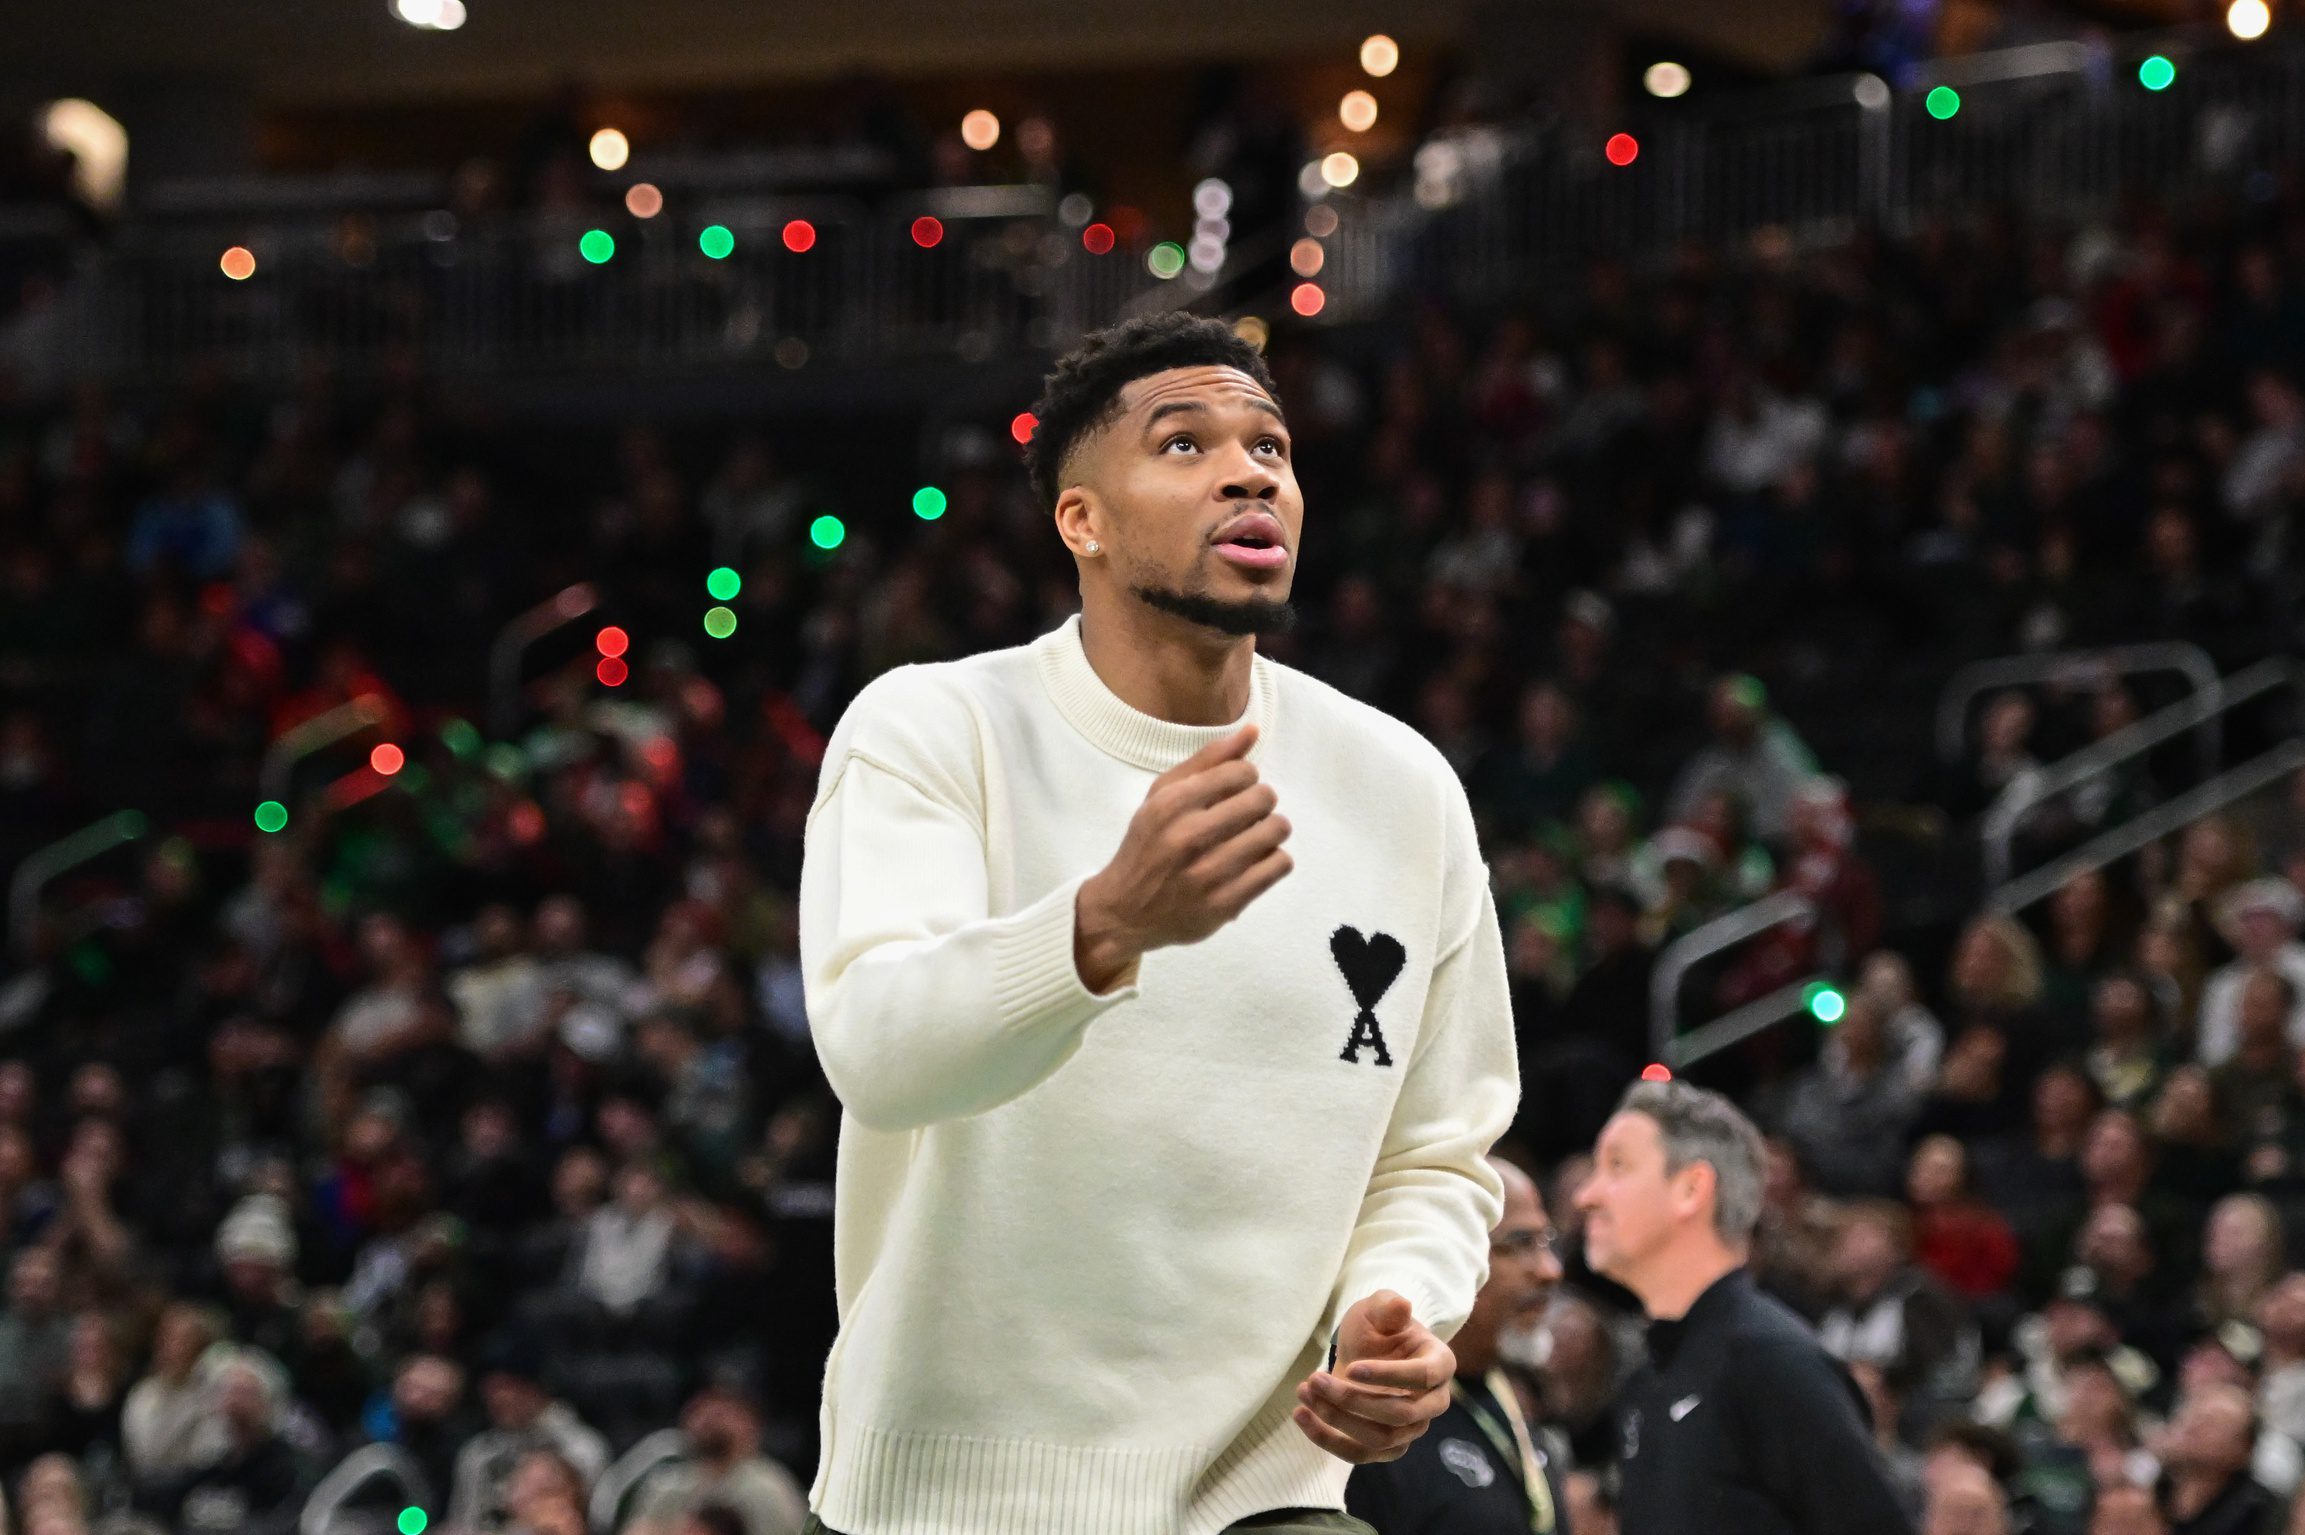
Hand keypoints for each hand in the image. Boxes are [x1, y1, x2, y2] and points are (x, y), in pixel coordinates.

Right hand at [1074, 724, 1291, 991]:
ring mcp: (1209, 874)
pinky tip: (1256, 861)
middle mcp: (1189, 837)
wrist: (1126, 911)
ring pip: (1276, 831)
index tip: (1236, 790)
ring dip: (1271, 830)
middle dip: (1261, 801)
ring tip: (1255, 836)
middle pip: (1263, 799)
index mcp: (1171, 805)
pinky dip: (1274, 860)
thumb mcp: (1163, 796)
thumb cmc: (1148, 845)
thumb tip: (1252, 731)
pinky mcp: (1226, 904)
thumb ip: (1207, 761)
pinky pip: (1279, 865)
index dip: (1246, 777)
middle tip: (1247, 814)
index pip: (1241, 772)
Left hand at [1293, 1290, 1452, 1463]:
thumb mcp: (1378, 1308)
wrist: (1365, 1351)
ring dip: (1337, 1419)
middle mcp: (1433, 1402)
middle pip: (1400, 1415)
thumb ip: (1388, 1305)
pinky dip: (1327, 1439)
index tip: (1350, 1367)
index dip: (1388, 1376)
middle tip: (1315, 1379)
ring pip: (1379, 1439)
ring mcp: (1411, 1429)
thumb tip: (1401, 1306)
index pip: (1422, 1377)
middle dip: (1353, 1400)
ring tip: (1305, 1392)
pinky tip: (1302, 1415)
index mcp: (1440, 1364)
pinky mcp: (1387, 1447)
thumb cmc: (1379, 1328)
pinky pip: (1359, 1454)